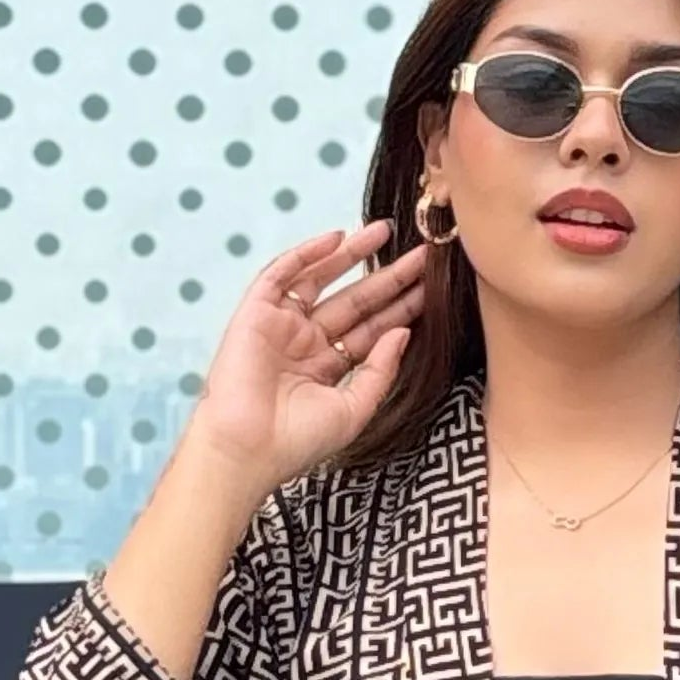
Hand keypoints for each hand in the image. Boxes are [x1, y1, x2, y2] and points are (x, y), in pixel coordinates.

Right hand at [185, 217, 428, 495]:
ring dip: (351, 254)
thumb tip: (404, 333)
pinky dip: (306, 254)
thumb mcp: (354, 409)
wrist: (248, 449)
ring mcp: (281, 325)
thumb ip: (380, 370)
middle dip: (387, 277)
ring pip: (322, 279)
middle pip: (355, 301)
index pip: (371, 330)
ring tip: (385, 230)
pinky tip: (336, 237)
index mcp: (328, 368)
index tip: (431, 286)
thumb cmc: (298, 442)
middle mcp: (305, 343)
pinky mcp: (256, 313)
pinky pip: (282, 274)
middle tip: (423, 254)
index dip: (400, 307)